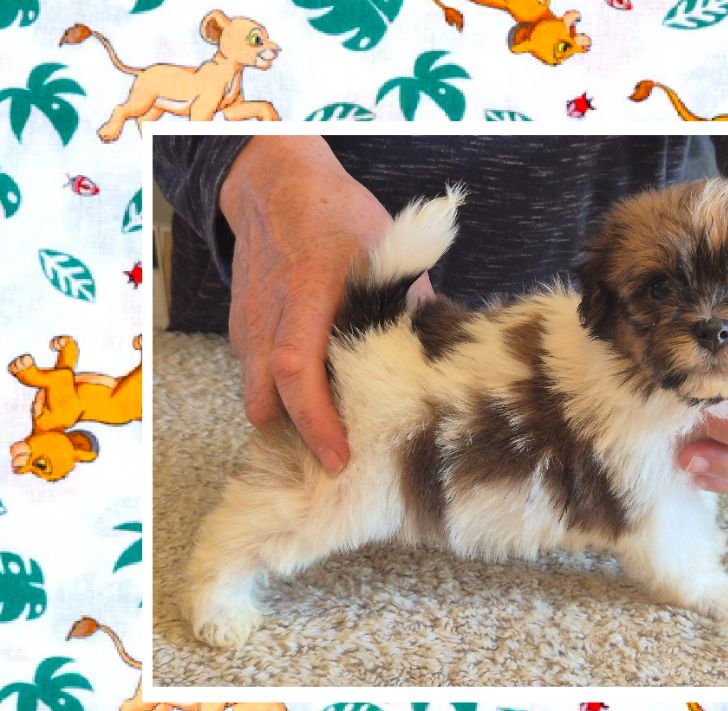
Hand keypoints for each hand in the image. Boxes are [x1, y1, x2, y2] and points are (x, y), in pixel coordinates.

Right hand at [220, 136, 432, 473]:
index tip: (339, 456)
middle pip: (267, 400)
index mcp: (307, 294)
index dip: (316, 420)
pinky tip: (313, 397)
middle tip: (339, 462)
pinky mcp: (240, 329)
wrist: (273, 185)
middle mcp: (268, 317)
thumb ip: (411, 303)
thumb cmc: (336, 215)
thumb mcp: (387, 248)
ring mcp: (247, 325)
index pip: (297, 370)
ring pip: (258, 395)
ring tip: (329, 433)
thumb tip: (440, 352)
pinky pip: (255, 378)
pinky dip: (279, 396)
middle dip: (300, 438)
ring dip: (288, 419)